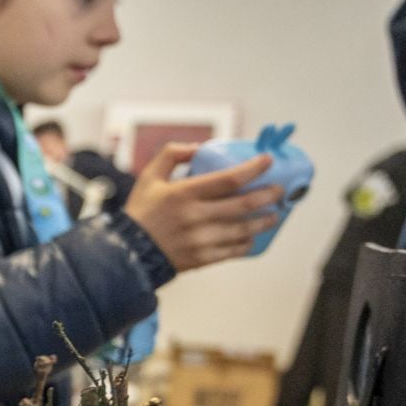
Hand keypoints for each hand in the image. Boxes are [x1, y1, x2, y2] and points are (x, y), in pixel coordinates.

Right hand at [123, 143, 281, 272]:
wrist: (127, 252)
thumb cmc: (140, 212)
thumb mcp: (149, 177)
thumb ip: (171, 155)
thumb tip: (199, 147)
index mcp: (183, 194)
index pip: (228, 179)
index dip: (252, 169)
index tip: (267, 161)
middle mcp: (194, 217)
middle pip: (243, 205)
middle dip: (267, 196)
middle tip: (278, 190)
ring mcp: (200, 240)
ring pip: (243, 229)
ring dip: (263, 221)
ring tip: (274, 214)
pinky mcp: (201, 258)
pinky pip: (232, 251)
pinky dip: (246, 243)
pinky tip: (252, 237)